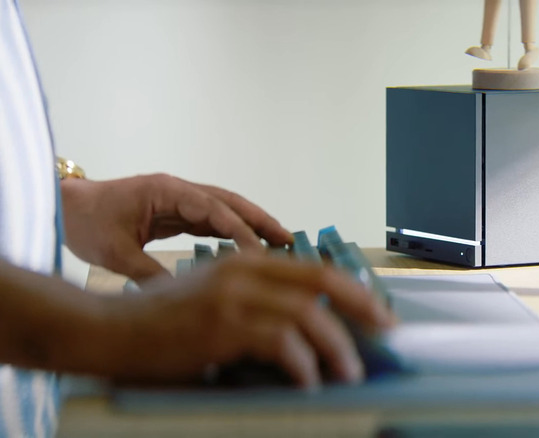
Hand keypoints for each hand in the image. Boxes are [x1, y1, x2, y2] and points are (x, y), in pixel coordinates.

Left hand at [60, 174, 292, 280]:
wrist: (64, 207)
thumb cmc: (85, 223)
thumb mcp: (114, 253)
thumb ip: (150, 271)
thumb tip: (185, 293)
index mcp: (166, 191)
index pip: (213, 210)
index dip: (240, 231)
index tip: (260, 254)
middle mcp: (178, 190)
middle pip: (229, 202)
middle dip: (260, 220)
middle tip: (289, 239)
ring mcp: (179, 198)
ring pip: (225, 209)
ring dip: (252, 224)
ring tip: (281, 242)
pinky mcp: (176, 210)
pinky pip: (213, 219)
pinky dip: (234, 231)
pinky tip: (249, 246)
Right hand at [95, 254, 395, 385]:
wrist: (108, 330)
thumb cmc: (161, 321)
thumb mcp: (214, 296)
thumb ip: (255, 300)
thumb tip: (303, 325)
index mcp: (245, 261)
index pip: (312, 268)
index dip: (350, 288)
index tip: (374, 310)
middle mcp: (243, 270)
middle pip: (320, 281)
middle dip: (360, 306)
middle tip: (384, 329)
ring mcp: (232, 296)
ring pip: (306, 314)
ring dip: (336, 345)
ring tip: (349, 371)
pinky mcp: (220, 326)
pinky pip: (279, 341)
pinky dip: (301, 362)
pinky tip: (308, 380)